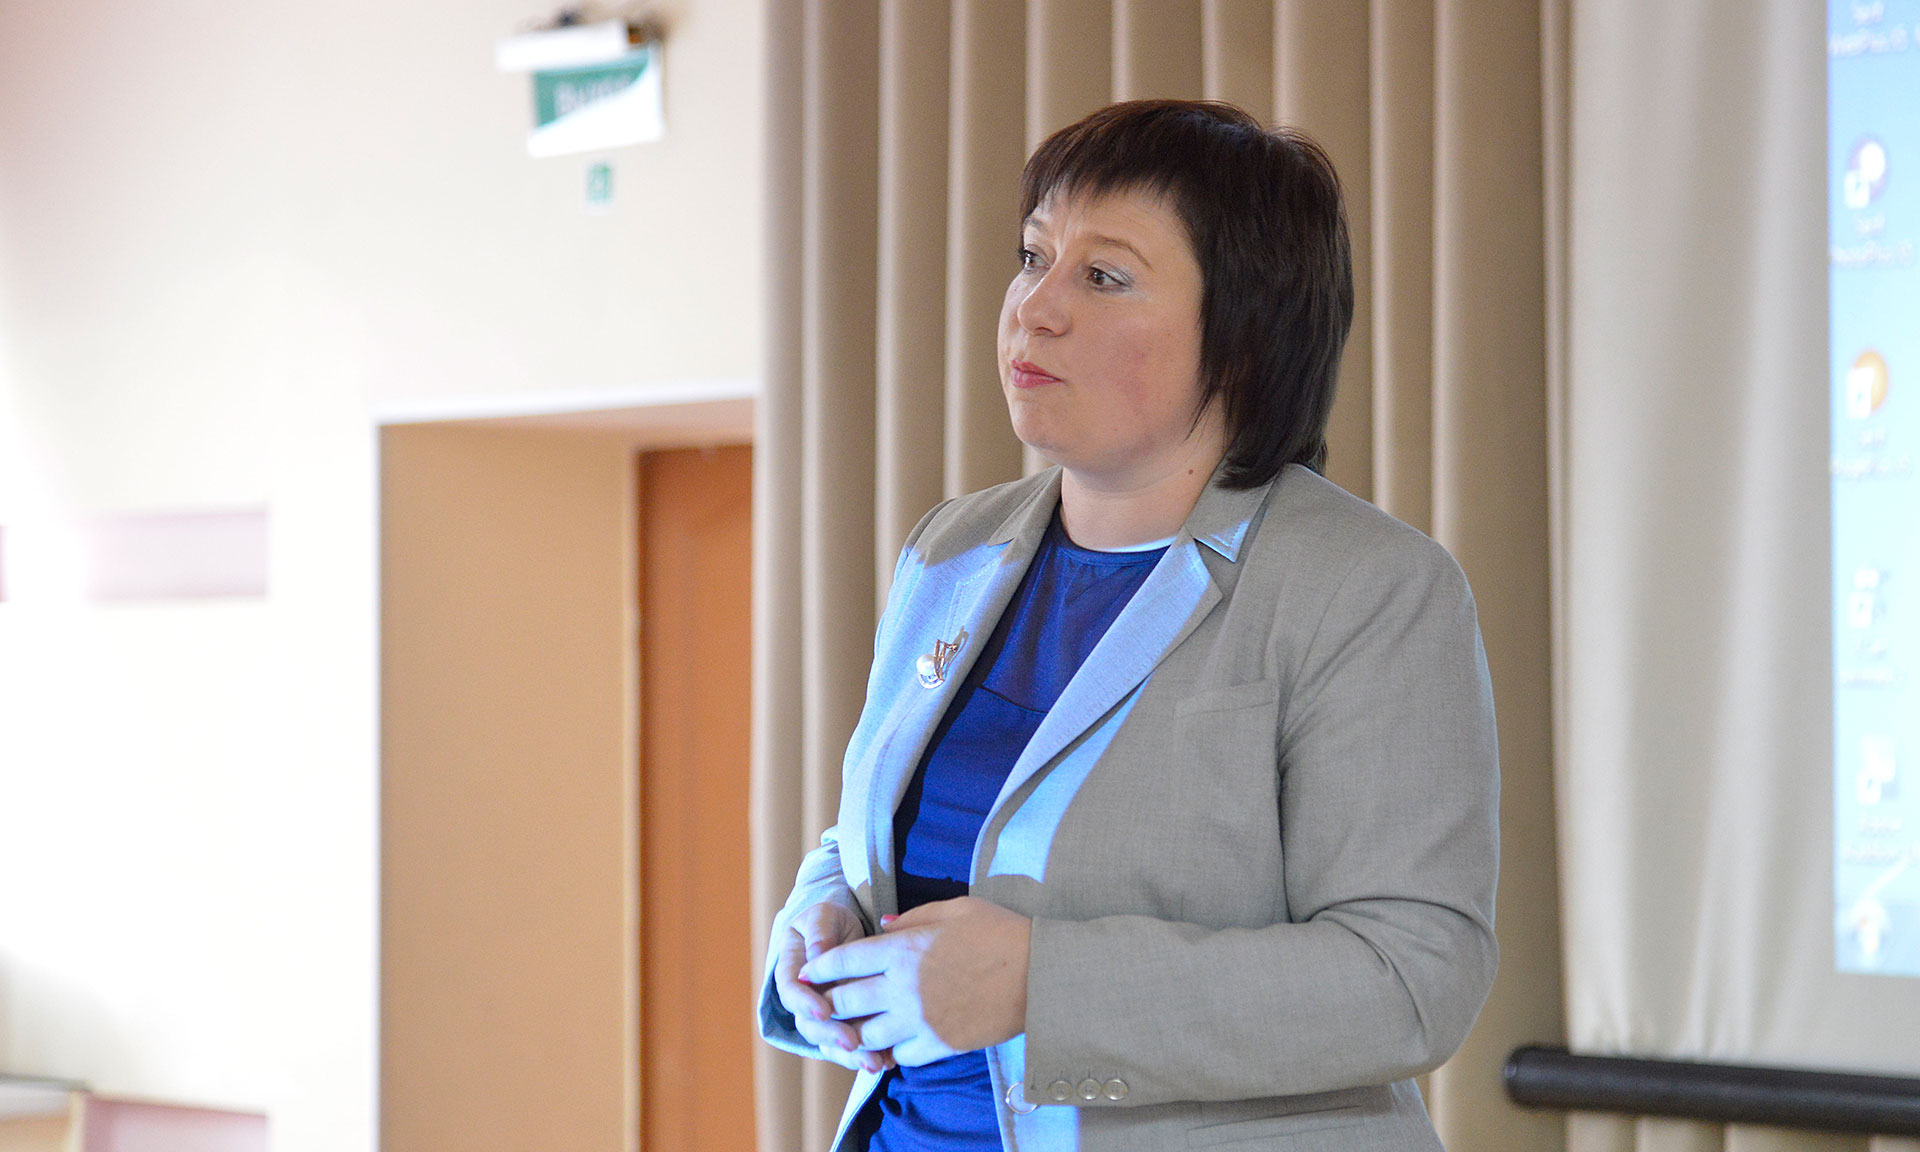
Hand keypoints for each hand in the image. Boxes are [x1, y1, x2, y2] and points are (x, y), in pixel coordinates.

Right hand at [773, 902, 895, 1073]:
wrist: (844, 932)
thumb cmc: (830, 920)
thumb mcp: (824, 916)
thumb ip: (820, 931)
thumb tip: (818, 952)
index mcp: (791, 971)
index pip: (792, 992)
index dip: (805, 1004)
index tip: (824, 1011)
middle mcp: (803, 999)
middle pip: (809, 1026)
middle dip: (831, 1036)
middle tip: (853, 1043)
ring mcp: (822, 1016)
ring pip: (829, 1043)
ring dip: (850, 1056)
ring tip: (874, 1063)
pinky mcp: (842, 1025)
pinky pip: (850, 1046)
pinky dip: (866, 1055)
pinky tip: (887, 1062)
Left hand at [799, 896, 1030, 1066]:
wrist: (1040, 974)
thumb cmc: (1000, 932)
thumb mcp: (954, 910)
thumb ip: (910, 918)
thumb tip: (882, 927)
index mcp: (903, 949)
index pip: (842, 961)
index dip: (819, 967)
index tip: (809, 971)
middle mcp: (903, 987)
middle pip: (843, 1002)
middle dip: (830, 1001)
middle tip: (827, 1001)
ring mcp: (920, 1020)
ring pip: (864, 1036)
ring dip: (857, 1031)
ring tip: (858, 1025)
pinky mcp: (939, 1045)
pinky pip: (899, 1056)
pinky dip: (892, 1049)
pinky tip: (898, 1039)